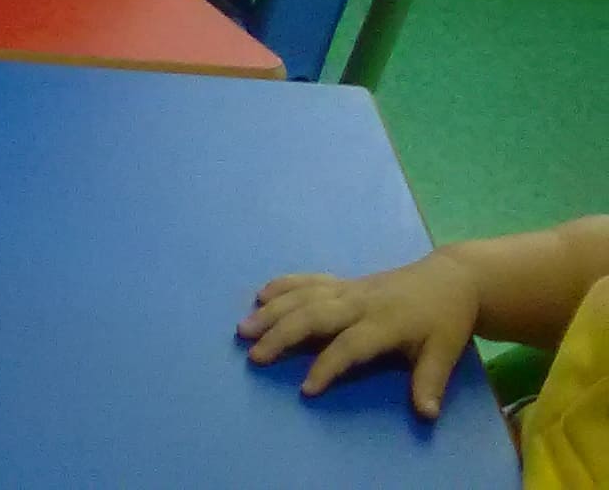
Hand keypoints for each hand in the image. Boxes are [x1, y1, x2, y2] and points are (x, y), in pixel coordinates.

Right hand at [238, 252, 481, 417]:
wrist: (450, 278)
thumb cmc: (445, 320)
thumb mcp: (445, 352)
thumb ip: (430, 382)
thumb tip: (426, 414)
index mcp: (384, 322)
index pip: (349, 345)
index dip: (327, 366)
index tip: (306, 389)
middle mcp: (359, 302)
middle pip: (313, 316)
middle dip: (282, 334)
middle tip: (254, 353)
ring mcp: (348, 289)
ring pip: (303, 297)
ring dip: (272, 311)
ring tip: (244, 327)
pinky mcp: (343, 281)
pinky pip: (307, 280)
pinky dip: (282, 286)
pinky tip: (261, 295)